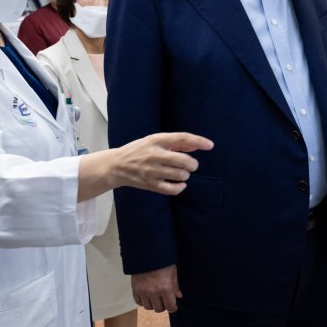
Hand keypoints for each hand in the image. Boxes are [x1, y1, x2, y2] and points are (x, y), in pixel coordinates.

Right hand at [80, 132, 212, 200]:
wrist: (116, 166)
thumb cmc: (138, 151)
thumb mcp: (154, 141)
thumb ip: (175, 143)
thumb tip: (197, 146)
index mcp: (156, 141)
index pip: (182, 138)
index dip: (198, 141)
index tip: (210, 145)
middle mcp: (154, 155)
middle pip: (184, 161)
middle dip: (193, 164)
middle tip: (191, 165)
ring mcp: (152, 171)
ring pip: (181, 175)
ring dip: (185, 175)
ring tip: (180, 173)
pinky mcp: (150, 184)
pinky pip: (173, 189)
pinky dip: (180, 187)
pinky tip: (179, 184)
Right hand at [132, 264, 180, 312]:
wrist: (146, 253)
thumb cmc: (162, 261)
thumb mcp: (173, 272)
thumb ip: (175, 286)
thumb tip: (178, 296)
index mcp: (166, 288)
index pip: (170, 307)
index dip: (173, 308)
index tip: (173, 306)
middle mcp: (154, 292)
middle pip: (159, 309)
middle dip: (163, 306)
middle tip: (164, 301)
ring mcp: (143, 291)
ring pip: (148, 307)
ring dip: (152, 304)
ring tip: (155, 298)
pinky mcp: (135, 289)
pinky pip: (138, 302)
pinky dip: (143, 301)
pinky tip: (146, 296)